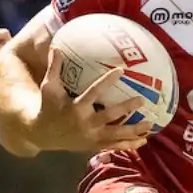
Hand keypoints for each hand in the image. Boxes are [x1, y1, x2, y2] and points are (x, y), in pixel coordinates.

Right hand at [33, 46, 153, 151]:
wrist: (42, 135)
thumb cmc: (48, 107)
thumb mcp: (48, 88)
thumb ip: (54, 68)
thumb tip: (56, 47)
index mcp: (76, 107)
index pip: (94, 92)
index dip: (107, 81)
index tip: (120, 70)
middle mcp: (86, 123)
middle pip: (110, 116)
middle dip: (127, 108)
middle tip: (142, 100)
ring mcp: (92, 137)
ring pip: (116, 134)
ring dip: (134, 130)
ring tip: (151, 124)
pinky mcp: (94, 145)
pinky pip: (114, 146)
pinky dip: (129, 144)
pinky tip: (144, 140)